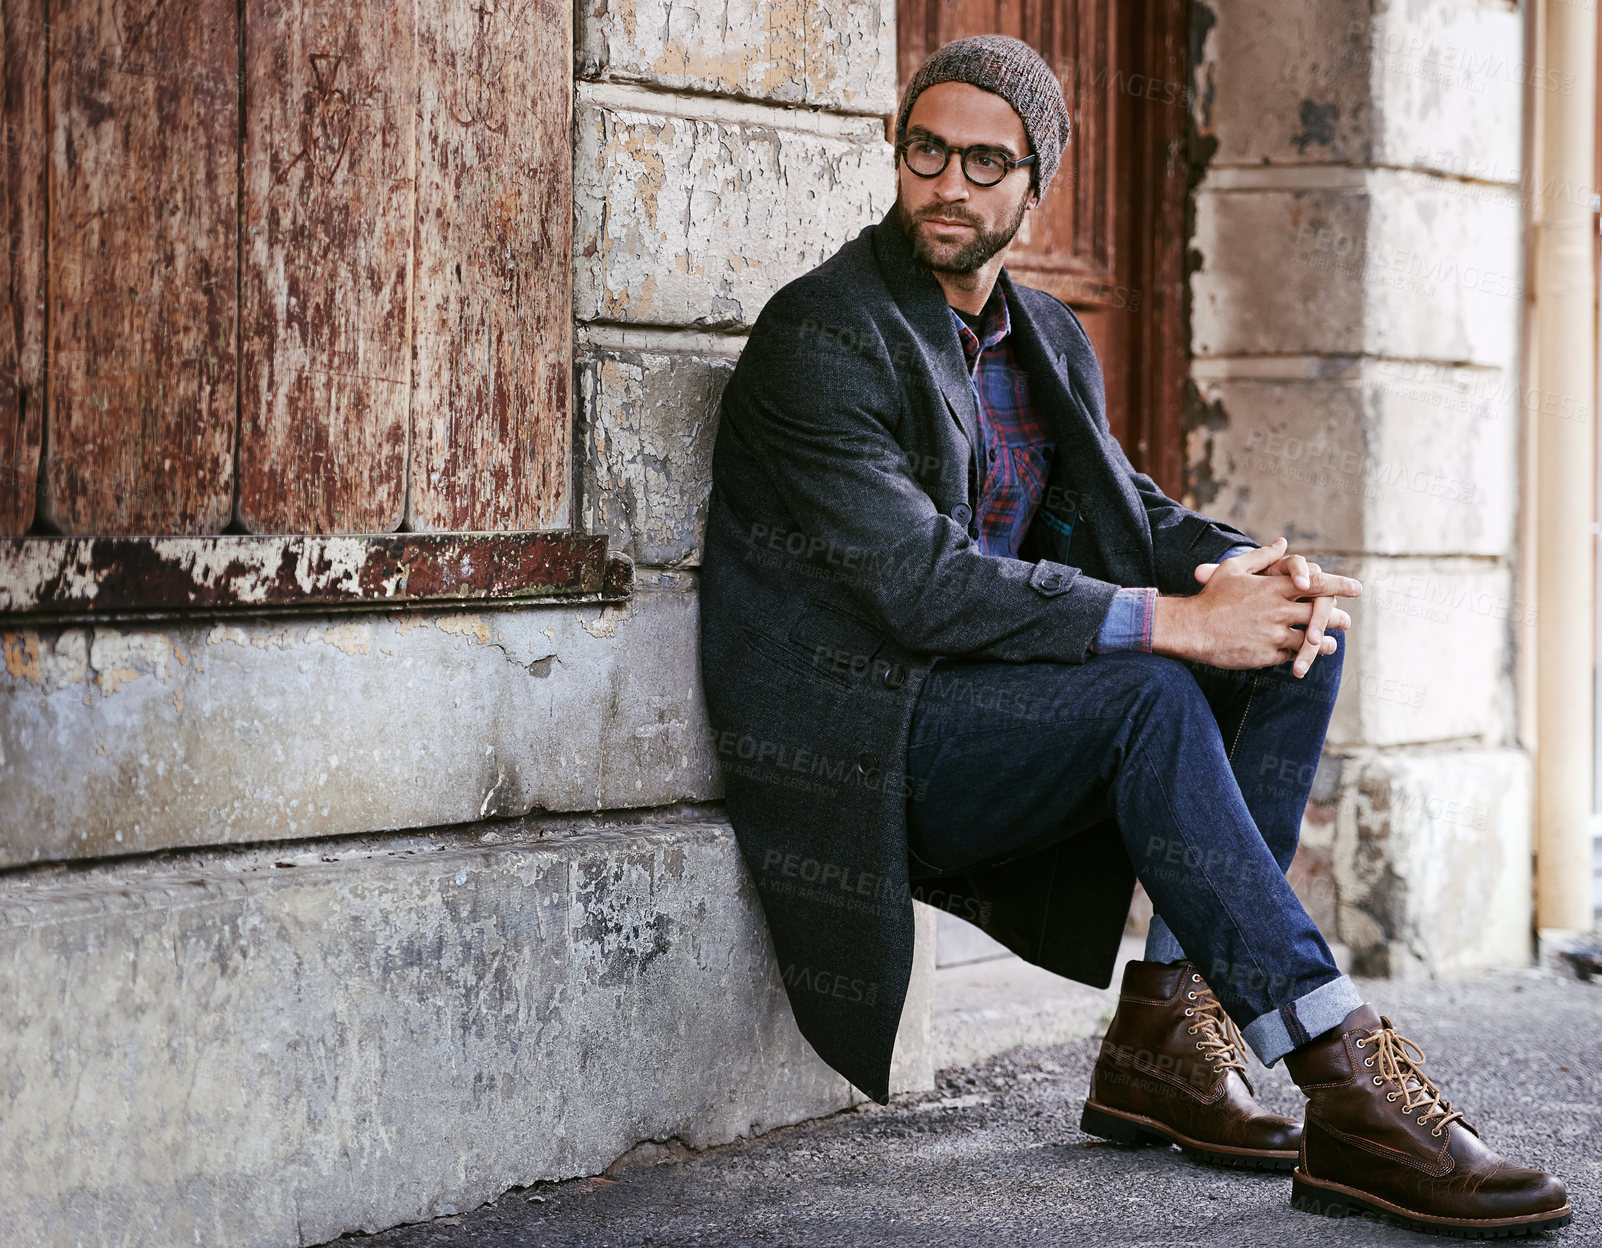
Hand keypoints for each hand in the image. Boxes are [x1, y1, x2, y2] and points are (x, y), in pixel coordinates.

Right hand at [1189, 540, 1360, 675]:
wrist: (1192, 629)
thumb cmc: (1211, 596)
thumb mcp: (1233, 569)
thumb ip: (1261, 556)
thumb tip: (1282, 542)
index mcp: (1273, 587)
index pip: (1316, 583)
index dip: (1339, 584)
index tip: (1357, 587)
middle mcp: (1278, 610)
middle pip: (1321, 613)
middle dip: (1338, 618)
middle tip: (1346, 621)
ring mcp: (1273, 634)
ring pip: (1311, 639)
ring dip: (1324, 641)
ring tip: (1331, 644)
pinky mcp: (1266, 654)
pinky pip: (1292, 655)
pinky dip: (1300, 655)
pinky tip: (1304, 656)